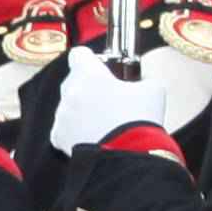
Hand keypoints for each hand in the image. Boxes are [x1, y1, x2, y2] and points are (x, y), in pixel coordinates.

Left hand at [46, 52, 162, 152]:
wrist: (128, 155)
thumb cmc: (139, 120)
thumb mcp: (153, 89)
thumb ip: (144, 78)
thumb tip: (142, 80)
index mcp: (89, 74)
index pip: (79, 55)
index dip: (90, 59)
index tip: (99, 66)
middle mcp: (70, 92)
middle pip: (74, 81)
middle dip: (88, 86)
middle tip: (108, 98)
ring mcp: (62, 115)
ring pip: (69, 106)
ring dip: (82, 109)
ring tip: (103, 122)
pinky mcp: (58, 136)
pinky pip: (64, 128)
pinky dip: (75, 131)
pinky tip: (93, 135)